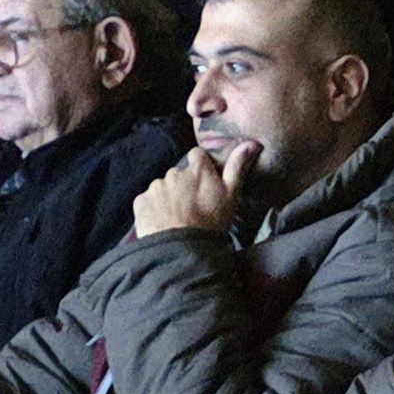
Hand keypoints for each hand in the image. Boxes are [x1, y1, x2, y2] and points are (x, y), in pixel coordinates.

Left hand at [133, 142, 257, 239]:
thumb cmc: (211, 223)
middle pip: (179, 173)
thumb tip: (251, 143)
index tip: (204, 183)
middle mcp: (174, 172)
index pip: (197, 155)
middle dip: (183, 186)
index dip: (201, 167)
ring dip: (168, 197)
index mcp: (198, 169)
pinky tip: (163, 222)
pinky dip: (153, 208)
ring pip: (163, 187)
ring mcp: (156, 186)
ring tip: (177, 218)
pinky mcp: (141, 201)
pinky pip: (148, 200)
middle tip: (191, 207)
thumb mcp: (231, 196)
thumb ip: (238, 167)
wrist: (182, 250)